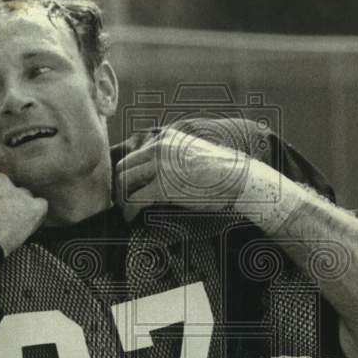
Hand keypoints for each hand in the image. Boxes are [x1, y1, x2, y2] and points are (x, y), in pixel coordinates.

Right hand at [0, 168, 47, 254]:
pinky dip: (36, 214)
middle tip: (0, 217)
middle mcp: (1, 180)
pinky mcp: (32, 207)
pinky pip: (41, 206)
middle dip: (5, 198)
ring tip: (14, 225)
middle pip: (7, 186)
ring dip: (21, 206)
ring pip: (24, 195)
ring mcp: (18, 193)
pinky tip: (29, 225)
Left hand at [114, 127, 249, 221]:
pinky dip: (129, 211)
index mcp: (166, 139)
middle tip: (121, 201)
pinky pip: (135, 200)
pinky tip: (132, 218)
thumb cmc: (221, 171)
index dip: (126, 174)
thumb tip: (156, 176)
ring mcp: (161, 167)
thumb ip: (172, 158)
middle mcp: (159, 149)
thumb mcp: (192, 153)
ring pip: (124, 183)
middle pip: (123, 167)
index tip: (127, 188)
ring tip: (126, 212)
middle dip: (119, 186)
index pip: (134, 155)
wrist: (238, 179)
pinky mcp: (164, 187)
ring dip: (121, 200)